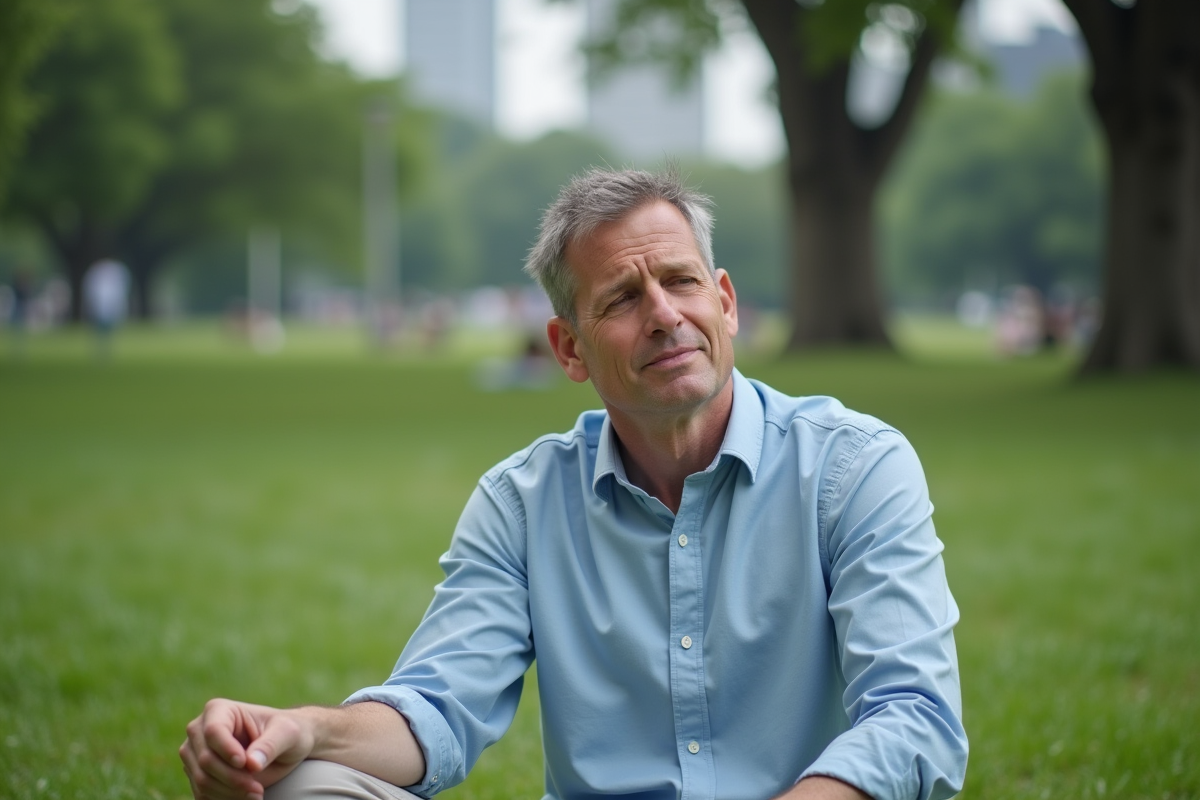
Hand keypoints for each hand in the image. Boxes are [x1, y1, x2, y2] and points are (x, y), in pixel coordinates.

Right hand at [179, 699, 313, 799]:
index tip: (245, 764)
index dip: (227, 750)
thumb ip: (270, 745)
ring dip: (230, 792)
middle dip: (233, 778)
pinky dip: (224, 799)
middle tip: (258, 790)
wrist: (284, 747)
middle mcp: (199, 730)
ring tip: (257, 794)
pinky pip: (203, 794)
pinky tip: (246, 797)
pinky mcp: (197, 774)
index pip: (213, 731)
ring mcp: (194, 754)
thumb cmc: (286, 732)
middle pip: (206, 759)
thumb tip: (251, 763)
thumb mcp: (287, 733)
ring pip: (202, 780)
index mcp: (219, 710)